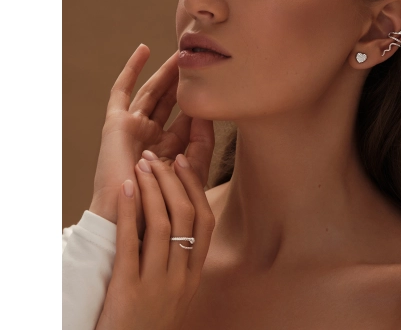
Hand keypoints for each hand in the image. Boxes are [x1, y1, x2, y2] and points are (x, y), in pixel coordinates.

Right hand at [89, 44, 213, 239]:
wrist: (129, 220)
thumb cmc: (161, 205)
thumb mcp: (191, 173)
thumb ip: (202, 145)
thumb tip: (207, 113)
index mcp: (169, 152)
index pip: (188, 120)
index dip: (201, 104)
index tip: (218, 86)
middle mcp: (151, 138)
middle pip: (170, 102)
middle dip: (183, 83)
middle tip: (198, 60)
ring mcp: (133, 129)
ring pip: (153, 92)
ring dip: (166, 73)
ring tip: (180, 53)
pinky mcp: (116, 123)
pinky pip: (122, 90)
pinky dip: (132, 69)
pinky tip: (145, 50)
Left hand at [95, 151, 215, 329]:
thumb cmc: (147, 321)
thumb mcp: (174, 292)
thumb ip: (179, 260)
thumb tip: (175, 217)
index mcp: (193, 275)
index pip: (205, 221)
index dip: (195, 187)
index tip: (182, 162)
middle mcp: (181, 277)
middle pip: (185, 215)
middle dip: (171, 180)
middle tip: (156, 158)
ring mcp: (157, 284)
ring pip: (162, 224)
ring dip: (151, 188)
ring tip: (141, 165)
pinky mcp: (128, 291)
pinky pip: (130, 242)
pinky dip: (128, 210)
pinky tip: (124, 188)